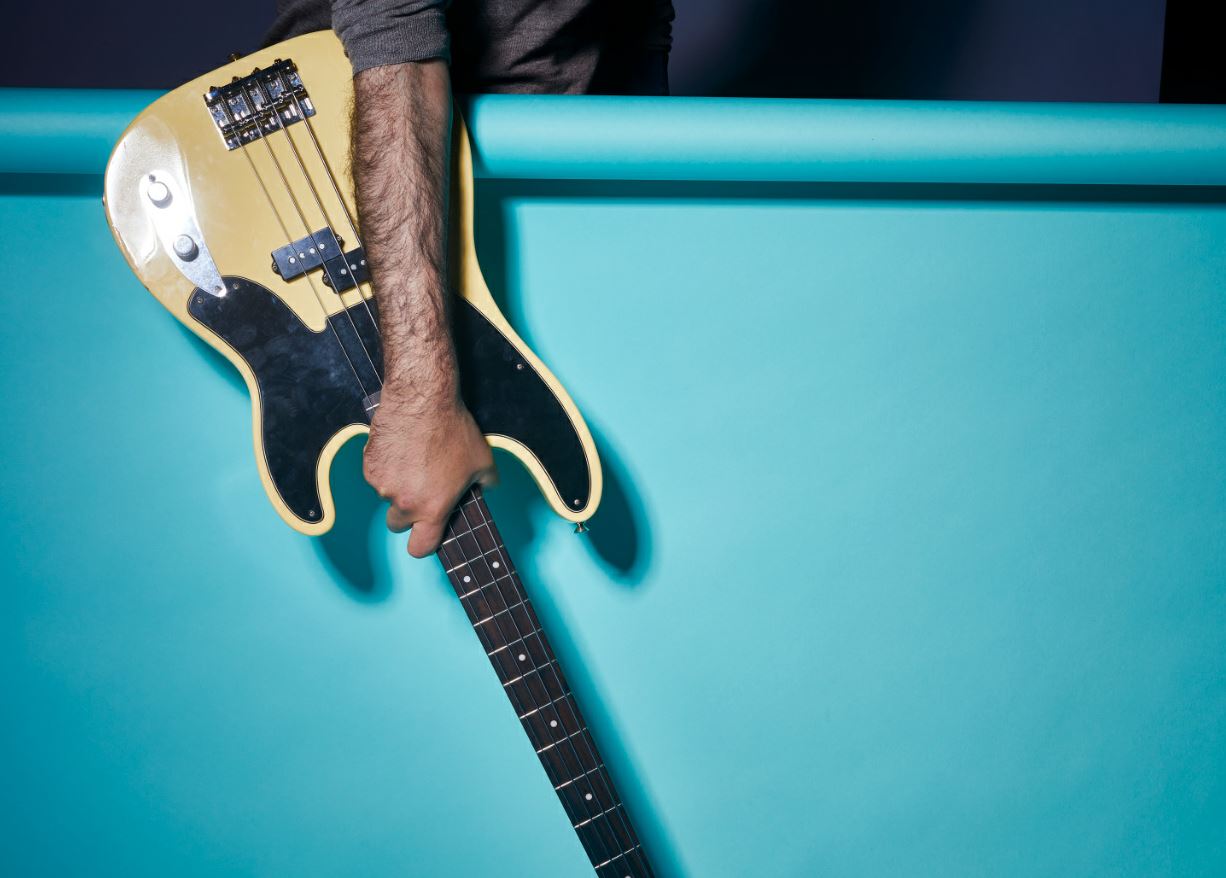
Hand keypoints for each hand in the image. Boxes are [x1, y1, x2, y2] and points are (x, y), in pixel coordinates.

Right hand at [363, 387, 496, 557]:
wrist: (422, 399)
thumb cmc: (453, 429)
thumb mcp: (483, 460)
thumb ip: (487, 483)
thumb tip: (489, 488)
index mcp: (432, 508)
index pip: (420, 548)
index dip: (423, 545)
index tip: (426, 537)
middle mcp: (404, 501)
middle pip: (397, 525)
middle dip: (407, 514)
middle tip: (421, 489)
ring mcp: (382, 484)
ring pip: (387, 496)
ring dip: (397, 485)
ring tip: (415, 457)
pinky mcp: (369, 465)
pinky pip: (376, 474)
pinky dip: (386, 466)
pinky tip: (401, 447)